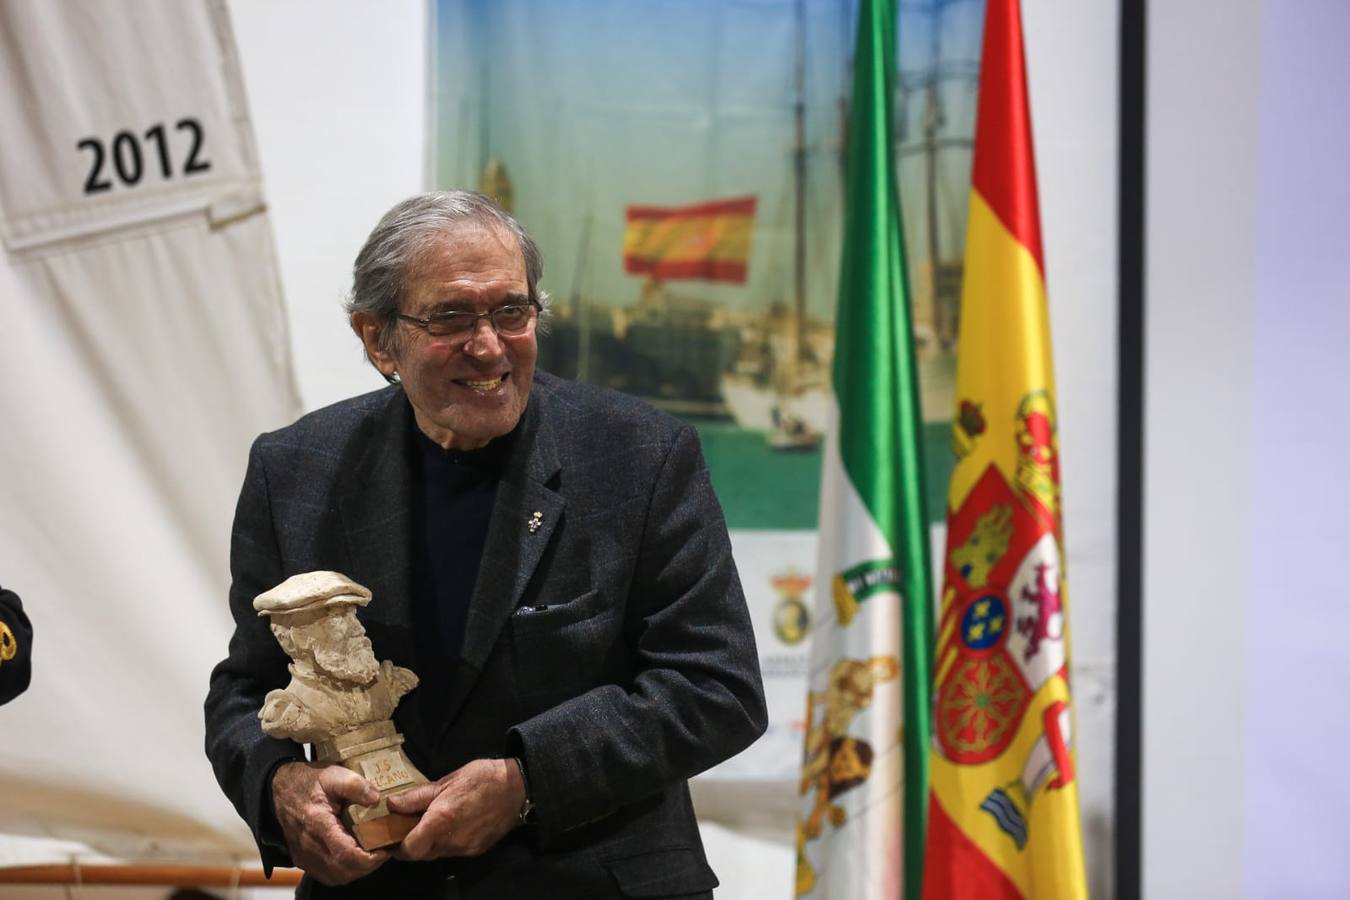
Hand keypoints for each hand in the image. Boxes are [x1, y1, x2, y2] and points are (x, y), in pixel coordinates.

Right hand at [271, 761, 390, 884]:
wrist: (278, 790)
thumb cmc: (308, 781)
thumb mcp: (332, 774)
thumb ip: (354, 784)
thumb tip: (376, 798)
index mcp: (317, 823)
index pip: (345, 854)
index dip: (369, 858)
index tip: (385, 849)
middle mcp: (309, 845)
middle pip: (343, 870)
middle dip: (368, 866)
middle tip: (384, 851)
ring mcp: (304, 855)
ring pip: (336, 876)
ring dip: (357, 870)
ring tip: (372, 854)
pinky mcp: (302, 859)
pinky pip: (327, 875)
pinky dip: (344, 871)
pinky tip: (355, 858)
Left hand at [387, 758, 523, 859]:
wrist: (517, 787)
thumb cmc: (480, 778)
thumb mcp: (446, 781)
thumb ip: (417, 797)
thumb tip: (392, 804)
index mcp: (439, 821)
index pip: (409, 851)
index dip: (398, 847)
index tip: (394, 836)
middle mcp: (450, 841)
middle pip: (421, 855)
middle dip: (413, 844)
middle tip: (412, 826)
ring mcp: (465, 848)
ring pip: (437, 854)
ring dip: (431, 843)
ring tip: (435, 822)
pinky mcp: (477, 850)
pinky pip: (454, 851)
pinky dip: (448, 842)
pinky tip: (455, 824)